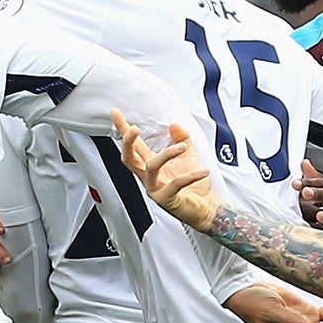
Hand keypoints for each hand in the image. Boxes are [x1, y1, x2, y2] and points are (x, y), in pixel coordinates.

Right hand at [112, 110, 217, 228]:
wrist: (206, 209)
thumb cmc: (195, 188)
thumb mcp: (189, 156)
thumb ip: (182, 139)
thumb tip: (175, 125)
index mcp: (152, 166)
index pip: (134, 145)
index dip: (123, 129)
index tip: (115, 113)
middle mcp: (150, 177)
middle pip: (129, 158)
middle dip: (128, 142)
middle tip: (133, 128)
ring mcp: (156, 189)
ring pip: (151, 167)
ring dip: (167, 154)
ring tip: (182, 147)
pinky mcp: (166, 200)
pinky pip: (175, 184)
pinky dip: (191, 175)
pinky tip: (203, 171)